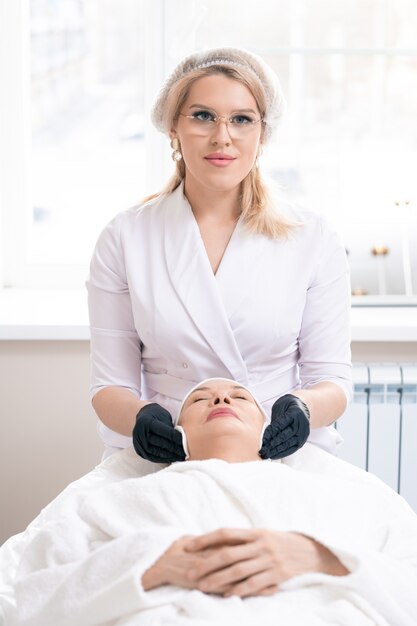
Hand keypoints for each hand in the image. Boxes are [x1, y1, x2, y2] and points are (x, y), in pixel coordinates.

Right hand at [132, 403, 185, 462]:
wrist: (138, 417)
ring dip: (171, 456)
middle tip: (186, 452)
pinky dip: (163, 459)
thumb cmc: (154, 414)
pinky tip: (172, 459)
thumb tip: (182, 440)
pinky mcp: (139, 451)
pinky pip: (152, 457)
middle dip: (176, 449)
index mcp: (148, 421)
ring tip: (181, 457)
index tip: (187, 443)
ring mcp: (139, 443)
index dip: (177, 438)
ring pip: (157, 453)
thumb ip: (170, 427)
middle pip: (161, 443)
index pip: (166, 432)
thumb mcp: (163, 415)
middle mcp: (141, 433)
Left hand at [184, 528, 347, 597]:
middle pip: (228, 554)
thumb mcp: (264, 535)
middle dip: (206, 564)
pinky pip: (255, 584)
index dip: (205, 539)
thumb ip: (243, 540)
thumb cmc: (282, 543)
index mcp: (255, 532)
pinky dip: (240, 590)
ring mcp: (269, 560)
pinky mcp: (278, 575)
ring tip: (202, 586)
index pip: (225, 533)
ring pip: (238, 571)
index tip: (188, 546)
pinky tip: (227, 595)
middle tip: (190, 573)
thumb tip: (216, 543)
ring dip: (218, 579)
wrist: (312, 551)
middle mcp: (260, 545)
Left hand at [259, 394, 309, 459]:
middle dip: (271, 445)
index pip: (280, 425)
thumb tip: (267, 434)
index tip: (262, 439)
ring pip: (288, 444)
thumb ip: (275, 419)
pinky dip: (282, 453)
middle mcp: (301, 424)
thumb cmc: (289, 405)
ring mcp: (303, 433)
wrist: (304, 408)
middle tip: (262, 450)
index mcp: (294, 412)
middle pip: (284, 437)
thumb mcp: (281, 407)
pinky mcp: (302, 440)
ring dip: (275, 451)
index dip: (270, 433)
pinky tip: (274, 455)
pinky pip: (292, 449)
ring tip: (266, 455)